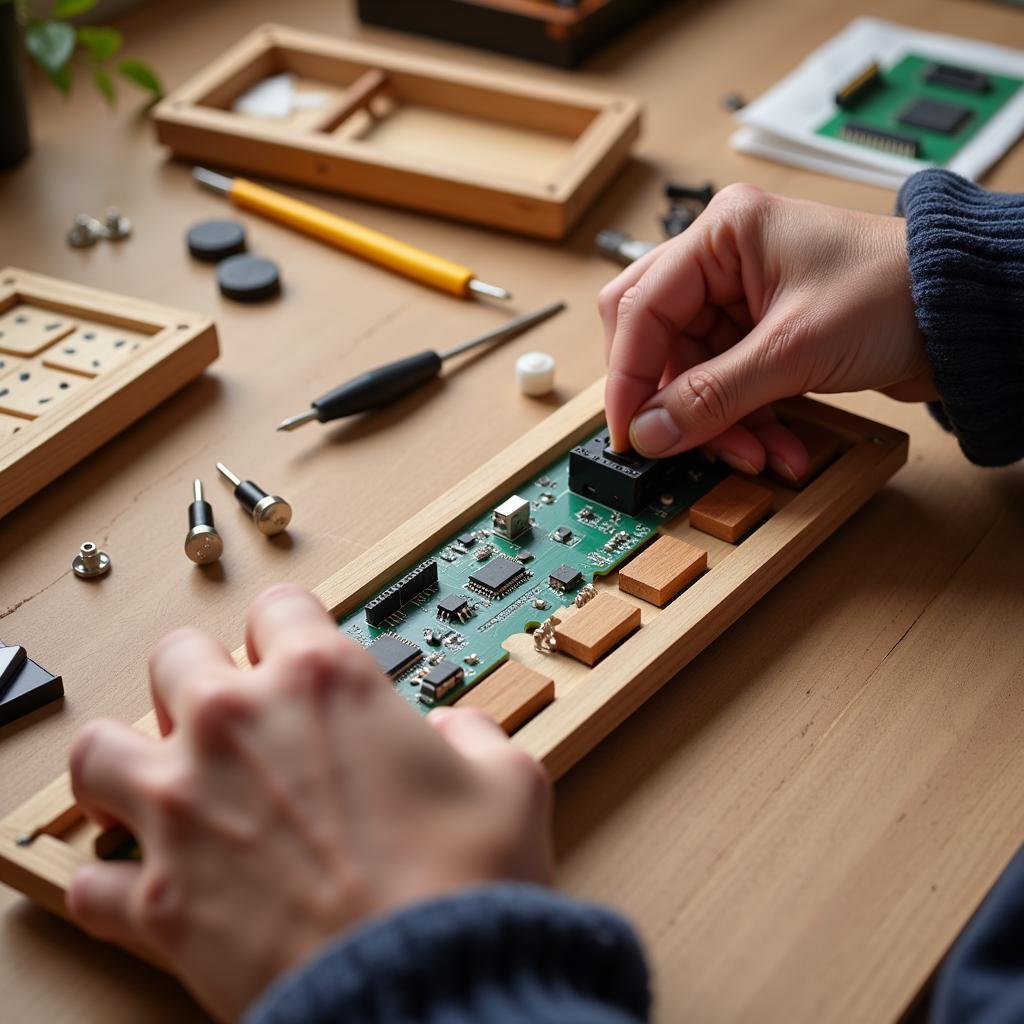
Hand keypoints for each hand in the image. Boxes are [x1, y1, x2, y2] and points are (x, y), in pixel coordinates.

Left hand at [67, 585, 551, 1020]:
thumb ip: (478, 737)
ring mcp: (183, 808)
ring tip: (150, 779)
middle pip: (176, 657)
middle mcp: (239, 727)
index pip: (279, 607)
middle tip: (228, 712)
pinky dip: (110, 878)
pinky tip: (135, 879)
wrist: (423, 989)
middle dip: (202, 677)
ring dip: (124, 760)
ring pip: (100, 751)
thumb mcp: (510, 784)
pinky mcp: (156, 898)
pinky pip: (93, 879)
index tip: (293, 647)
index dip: (290, 625)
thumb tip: (463, 734)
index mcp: (322, 682)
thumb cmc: (461, 887)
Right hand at [601, 184, 934, 479]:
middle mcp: (723, 262)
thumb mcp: (794, 350)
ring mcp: (741, 300)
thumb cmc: (898, 293)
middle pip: (656, 341)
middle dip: (674, 400)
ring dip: (718, 423)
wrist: (966, 315)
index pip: (641, 309)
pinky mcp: (762, 335)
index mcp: (722, 234)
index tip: (629, 432)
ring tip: (756, 454)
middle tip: (676, 442)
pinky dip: (746, 422)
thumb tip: (650, 431)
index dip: (629, 377)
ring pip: (693, 374)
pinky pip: (727, 387)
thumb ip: (712, 395)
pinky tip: (777, 446)